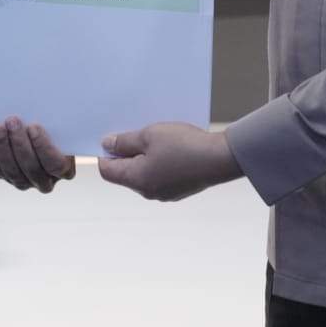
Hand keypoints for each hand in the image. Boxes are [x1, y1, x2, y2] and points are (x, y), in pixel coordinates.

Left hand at [0, 117, 75, 192]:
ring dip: (4, 147)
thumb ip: (56, 124)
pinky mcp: (9, 179)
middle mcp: (46, 182)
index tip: (34, 127)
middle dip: (20, 143)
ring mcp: (26, 182)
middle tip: (13, 121)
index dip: (44, 147)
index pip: (55, 164)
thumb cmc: (53, 128)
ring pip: (13, 171)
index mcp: (65, 170)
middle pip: (32, 168)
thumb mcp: (59, 126)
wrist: (37, 133)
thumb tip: (45, 111)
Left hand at [98, 121, 240, 200]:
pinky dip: (159, 162)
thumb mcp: (149, 135)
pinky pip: (160, 175)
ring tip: (155, 137)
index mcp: (137, 180)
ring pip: (143, 174)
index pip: (107, 171)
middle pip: (125, 173)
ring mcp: (164, 193)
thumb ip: (124, 141)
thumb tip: (106, 144)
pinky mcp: (179, 190)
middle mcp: (148, 191)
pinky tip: (170, 148)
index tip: (110, 137)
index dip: (104, 153)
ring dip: (144, 157)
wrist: (221, 158)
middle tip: (136, 133)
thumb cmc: (184, 145)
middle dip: (126, 153)